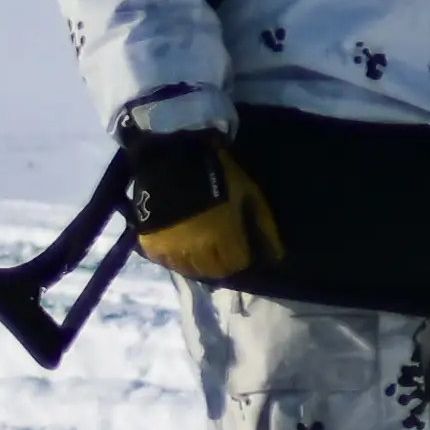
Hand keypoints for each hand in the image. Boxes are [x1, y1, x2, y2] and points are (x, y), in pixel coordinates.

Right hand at [123, 122, 282, 286]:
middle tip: (221, 251)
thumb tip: (279, 256)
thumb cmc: (217, 173)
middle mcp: (198, 249)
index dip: (242, 256)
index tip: (241, 248)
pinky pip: (166, 263)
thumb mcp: (248, 192)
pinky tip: (179, 249)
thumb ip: (264, 225)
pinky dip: (175, 260)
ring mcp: (172, 248)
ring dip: (199, 264)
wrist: (169, 158)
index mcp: (224, 236)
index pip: (238, 263)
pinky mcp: (150, 244)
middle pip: (215, 270)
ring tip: (201, 252)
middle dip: (223, 263)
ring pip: (190, 270)